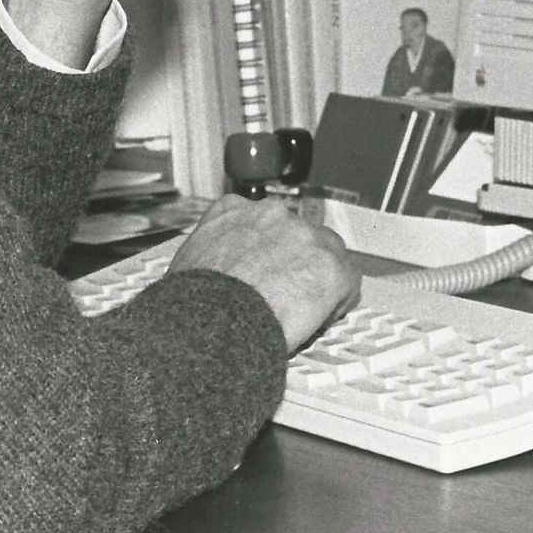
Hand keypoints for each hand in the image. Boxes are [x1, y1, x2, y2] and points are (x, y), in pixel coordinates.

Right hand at [169, 195, 359, 352]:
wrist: (215, 321)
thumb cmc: (194, 302)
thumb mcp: (186, 261)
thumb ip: (206, 253)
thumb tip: (205, 273)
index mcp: (233, 211)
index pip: (260, 219)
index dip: (266, 246)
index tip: (264, 265)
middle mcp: (273, 215)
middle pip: (297, 233)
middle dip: (295, 260)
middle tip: (285, 292)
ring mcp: (305, 237)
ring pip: (326, 254)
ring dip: (318, 277)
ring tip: (305, 309)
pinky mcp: (330, 267)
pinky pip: (346, 282)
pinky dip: (338, 301)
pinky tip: (321, 319)